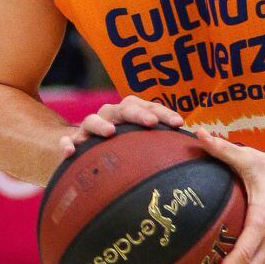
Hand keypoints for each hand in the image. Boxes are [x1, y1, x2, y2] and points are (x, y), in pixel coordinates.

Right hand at [58, 95, 183, 158]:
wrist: (84, 156)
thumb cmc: (123, 151)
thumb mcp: (143, 147)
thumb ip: (163, 147)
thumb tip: (197, 151)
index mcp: (129, 115)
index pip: (147, 107)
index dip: (163, 113)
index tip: (179, 123)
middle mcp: (110, 117)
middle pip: (123, 108)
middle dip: (137, 113)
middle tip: (150, 123)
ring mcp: (88, 130)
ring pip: (92, 120)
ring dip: (101, 124)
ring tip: (110, 132)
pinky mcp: (72, 143)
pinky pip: (67, 141)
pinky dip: (67, 144)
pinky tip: (70, 153)